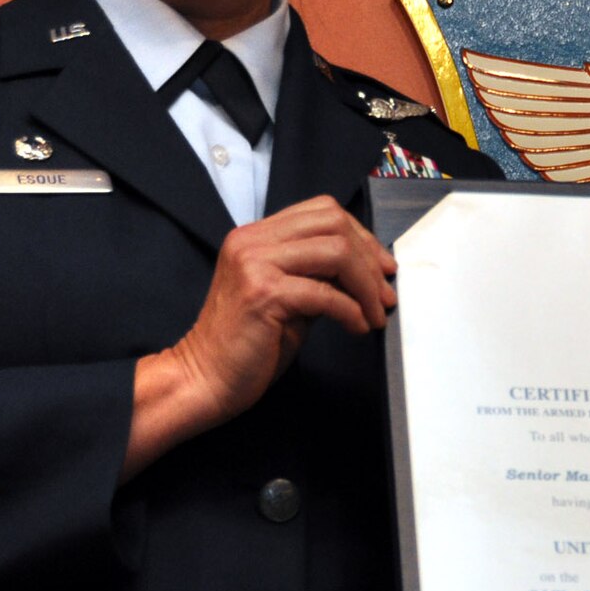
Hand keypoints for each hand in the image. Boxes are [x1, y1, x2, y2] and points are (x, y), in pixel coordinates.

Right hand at [125, 196, 397, 476]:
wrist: (204, 379)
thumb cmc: (246, 345)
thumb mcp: (287, 297)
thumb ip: (318, 275)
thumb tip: (367, 271)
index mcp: (255, 236)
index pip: (322, 211)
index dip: (361, 235)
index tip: (381, 267)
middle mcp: (252, 241)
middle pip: (334, 223)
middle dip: (370, 257)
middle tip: (385, 292)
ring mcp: (255, 264)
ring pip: (336, 252)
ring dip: (366, 286)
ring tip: (375, 313)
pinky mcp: (263, 294)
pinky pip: (325, 293)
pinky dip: (351, 311)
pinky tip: (357, 327)